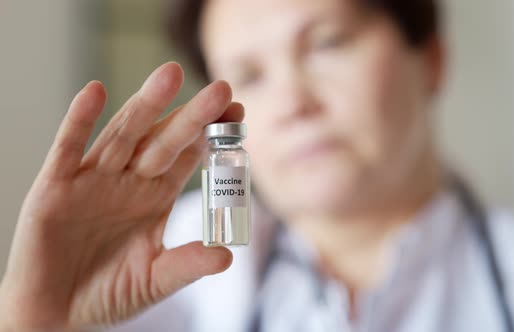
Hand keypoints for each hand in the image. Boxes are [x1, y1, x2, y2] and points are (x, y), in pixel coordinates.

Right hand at [0, 62, 241, 330]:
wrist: (54, 313)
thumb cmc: (106, 293)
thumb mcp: (154, 280)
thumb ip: (187, 265)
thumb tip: (227, 256)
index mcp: (155, 196)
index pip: (187, 157)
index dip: (211, 136)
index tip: (238, 114)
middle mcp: (128, 180)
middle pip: (163, 140)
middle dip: (191, 117)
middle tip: (222, 91)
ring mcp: (92, 179)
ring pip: (123, 135)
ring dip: (145, 105)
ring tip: (171, 75)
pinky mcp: (55, 187)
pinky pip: (67, 149)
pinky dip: (79, 121)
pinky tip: (94, 92)